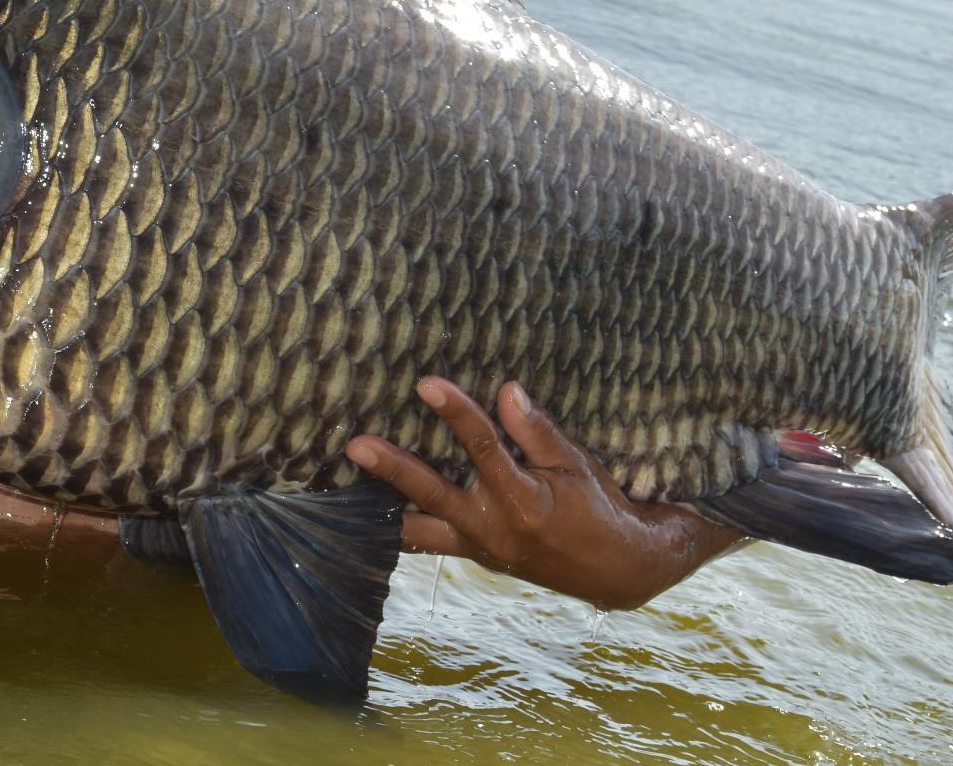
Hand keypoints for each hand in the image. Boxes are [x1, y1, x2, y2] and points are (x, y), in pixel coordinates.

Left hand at [346, 377, 743, 608]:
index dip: (455, 412)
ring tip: (338, 488)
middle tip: (356, 444)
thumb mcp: (577, 465)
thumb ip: (537, 432)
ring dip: (381, 508)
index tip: (426, 383)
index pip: (482, 447)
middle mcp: (493, 528)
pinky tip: (365, 513)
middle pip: (432, 494)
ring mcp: (478, 547)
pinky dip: (398, 530)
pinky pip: (427, 544)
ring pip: (418, 529)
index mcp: (523, 500)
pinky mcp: (472, 555)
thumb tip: (506, 390)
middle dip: (392, 469)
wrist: (614, 568)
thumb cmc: (598, 507)